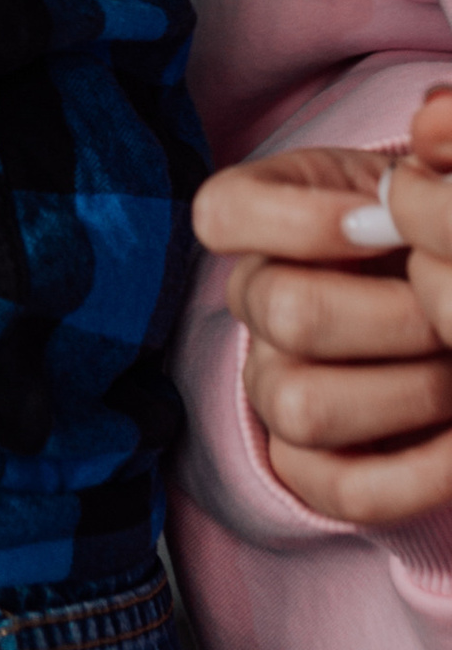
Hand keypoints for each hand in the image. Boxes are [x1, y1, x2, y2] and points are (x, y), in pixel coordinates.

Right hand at [195, 91, 451, 523]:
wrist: (440, 293)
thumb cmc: (426, 230)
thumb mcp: (420, 177)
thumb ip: (426, 159)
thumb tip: (417, 171)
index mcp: (260, 215)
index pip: (221, 213)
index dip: (303, 222)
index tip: (385, 222)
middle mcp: (252, 300)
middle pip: (286, 314)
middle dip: (395, 316)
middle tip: (449, 307)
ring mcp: (269, 386)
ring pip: (305, 407)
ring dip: (410, 392)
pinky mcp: (306, 467)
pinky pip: (343, 490)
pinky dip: (418, 471)